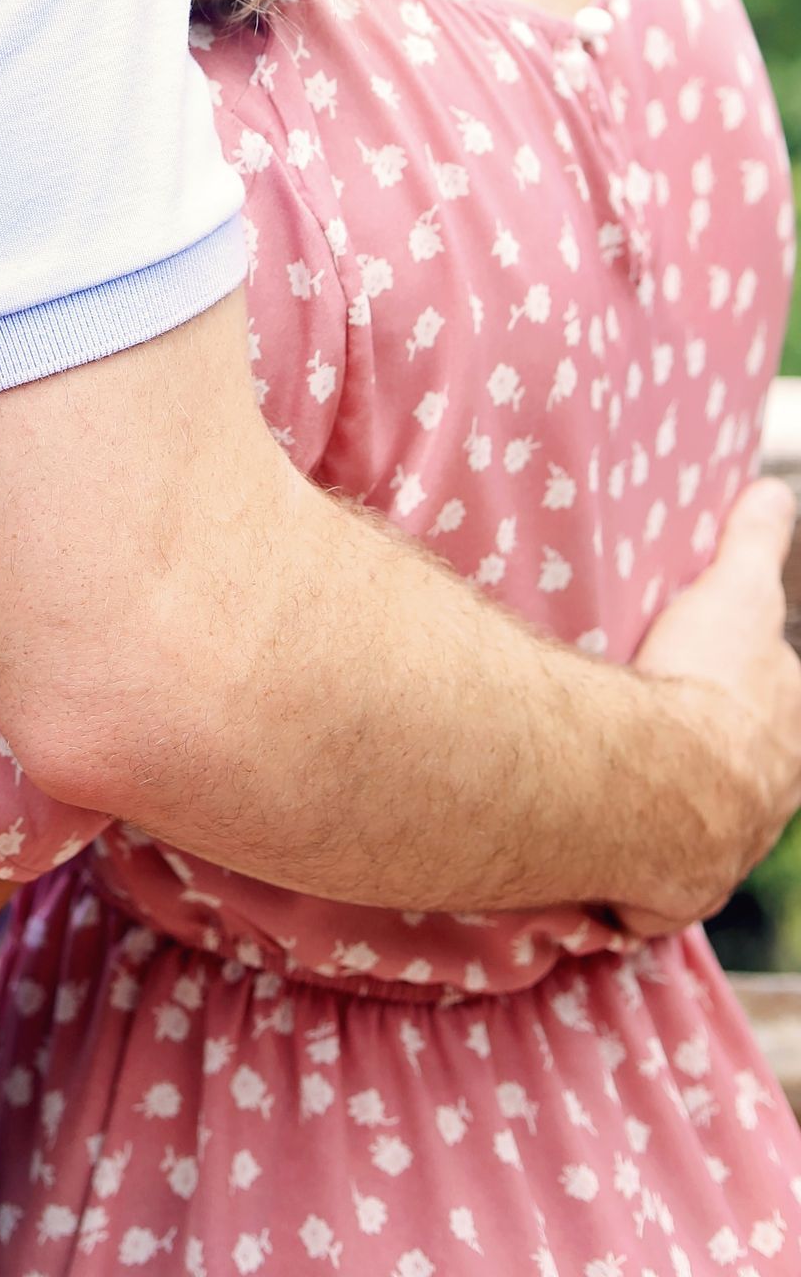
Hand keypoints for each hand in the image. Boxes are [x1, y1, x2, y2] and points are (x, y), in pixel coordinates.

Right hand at [616, 475, 800, 932]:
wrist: (662, 782)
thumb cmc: (703, 683)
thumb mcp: (736, 592)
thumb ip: (754, 540)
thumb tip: (772, 489)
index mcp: (790, 732)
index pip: (782, 706)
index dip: (756, 691)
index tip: (715, 679)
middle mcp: (769, 803)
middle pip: (751, 778)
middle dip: (717, 763)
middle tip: (663, 735)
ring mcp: (723, 854)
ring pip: (704, 834)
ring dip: (672, 817)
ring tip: (624, 789)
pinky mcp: (673, 896)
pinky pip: (654, 889)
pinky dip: (633, 879)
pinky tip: (603, 858)